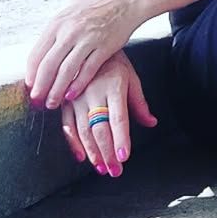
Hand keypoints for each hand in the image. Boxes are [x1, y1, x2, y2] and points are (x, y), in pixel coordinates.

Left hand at [26, 0, 139, 109]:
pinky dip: (77, 84)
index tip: (29, 88)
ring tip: (52, 102)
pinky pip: (87, 70)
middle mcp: (69, 31)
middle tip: (37, 101)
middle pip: (48, 65)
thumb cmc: (95, 11)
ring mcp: (86, 39)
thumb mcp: (69, 17)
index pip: (36, 54)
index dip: (31, 74)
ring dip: (57, 90)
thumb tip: (40, 60)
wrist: (123, 2)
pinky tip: (71, 94)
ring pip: (66, 70)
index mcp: (56, 24)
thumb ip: (55, 36)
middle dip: (41, 87)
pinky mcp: (103, 47)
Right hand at [61, 50, 157, 176]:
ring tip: (102, 168)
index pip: (118, 118)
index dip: (120, 139)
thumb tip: (151, 122)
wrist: (88, 46)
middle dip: (107, 153)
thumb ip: (139, 103)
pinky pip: (67, 125)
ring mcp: (76, 99)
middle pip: (100, 128)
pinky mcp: (65, 102)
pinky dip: (73, 143)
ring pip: (83, 130)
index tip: (123, 157)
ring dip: (92, 152)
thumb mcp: (131, 78)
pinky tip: (81, 157)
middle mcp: (93, 94)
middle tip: (115, 171)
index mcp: (113, 87)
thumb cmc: (114, 64)